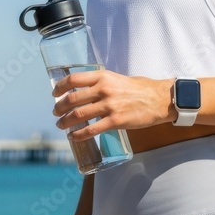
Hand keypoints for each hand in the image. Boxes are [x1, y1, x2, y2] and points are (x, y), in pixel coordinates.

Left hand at [52, 69, 174, 142]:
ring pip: (78, 115)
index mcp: (103, 76)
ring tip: (61, 125)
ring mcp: (109, 105)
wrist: (159, 99)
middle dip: (60, 107)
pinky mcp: (116, 121)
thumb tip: (86, 92)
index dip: (60, 87)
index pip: (73, 79)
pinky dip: (79, 135)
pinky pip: (91, 130)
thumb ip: (103, 84)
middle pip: (72, 99)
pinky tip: (73, 137)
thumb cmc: (141, 88)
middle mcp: (104, 89)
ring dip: (65, 122)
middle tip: (56, 112)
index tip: (55, 94)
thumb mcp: (118, 78)